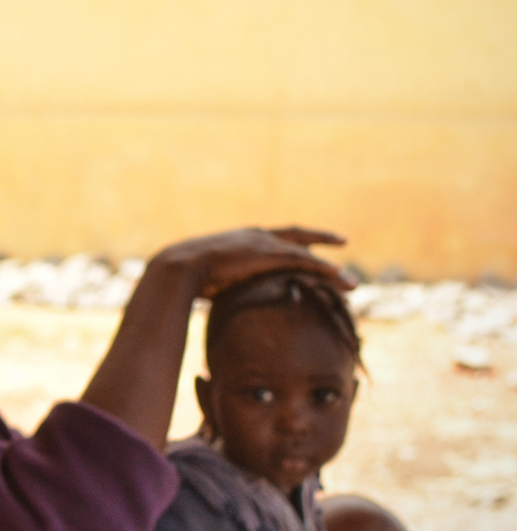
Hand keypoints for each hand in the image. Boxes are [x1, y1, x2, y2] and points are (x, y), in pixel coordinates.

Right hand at [151, 226, 351, 299]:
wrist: (180, 267)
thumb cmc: (187, 276)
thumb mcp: (208, 277)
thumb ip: (218, 282)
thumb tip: (210, 296)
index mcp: (241, 239)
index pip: (273, 236)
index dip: (291, 239)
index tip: (306, 241)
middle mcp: (256, 236)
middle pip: (296, 235)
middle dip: (320, 237)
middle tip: (342, 240)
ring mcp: (264, 243)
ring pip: (306, 253)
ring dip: (330, 268)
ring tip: (351, 281)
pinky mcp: (270, 254)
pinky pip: (304, 261)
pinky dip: (323, 268)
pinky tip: (339, 277)